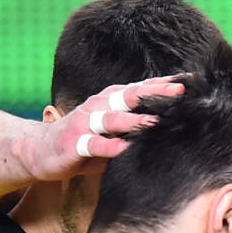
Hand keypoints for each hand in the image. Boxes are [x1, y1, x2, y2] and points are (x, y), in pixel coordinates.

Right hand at [15, 76, 184, 181]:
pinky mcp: (73, 143)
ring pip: (111, 118)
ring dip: (133, 120)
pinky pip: (92, 144)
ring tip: (154, 121)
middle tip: (179, 92)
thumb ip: (138, 126)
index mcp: (111, 101)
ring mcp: (85, 123)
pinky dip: (108, 146)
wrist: (41, 151)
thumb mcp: (115, 131)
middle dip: (154, 94)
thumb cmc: (86, 141)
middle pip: (129, 96)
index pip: (141, 89)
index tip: (190, 81)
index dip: (164, 85)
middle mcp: (99, 106)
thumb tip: (175, 124)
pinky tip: (122, 148)